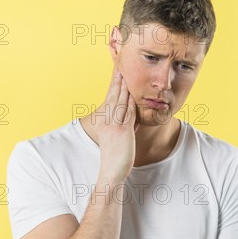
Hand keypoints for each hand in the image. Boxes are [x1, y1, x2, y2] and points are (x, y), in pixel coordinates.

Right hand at [95, 64, 138, 181]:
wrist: (112, 171)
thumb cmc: (115, 159)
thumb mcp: (116, 141)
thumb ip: (123, 129)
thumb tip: (131, 122)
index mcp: (104, 123)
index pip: (110, 100)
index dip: (113, 87)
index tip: (116, 75)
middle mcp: (108, 122)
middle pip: (114, 98)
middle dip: (117, 82)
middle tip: (119, 67)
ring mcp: (115, 126)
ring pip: (120, 103)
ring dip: (123, 88)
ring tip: (125, 74)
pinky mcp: (122, 131)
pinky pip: (127, 113)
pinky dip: (130, 102)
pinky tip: (132, 93)